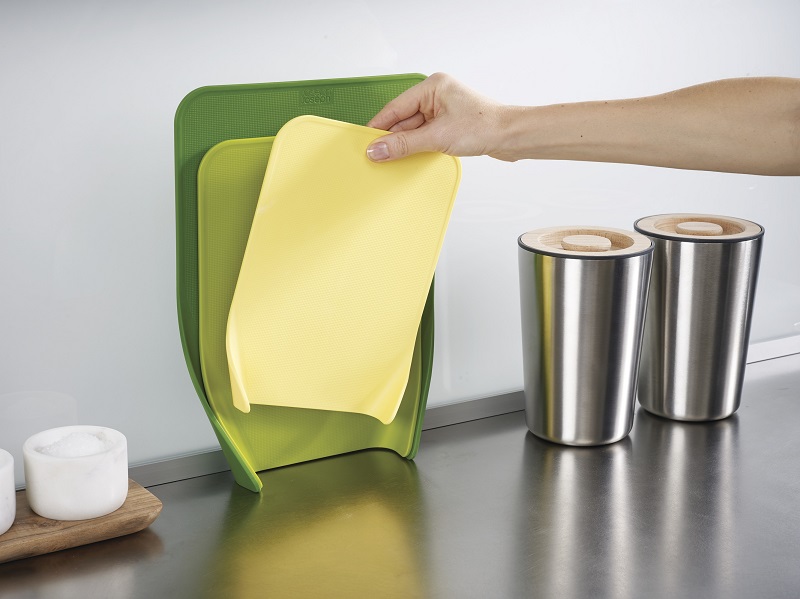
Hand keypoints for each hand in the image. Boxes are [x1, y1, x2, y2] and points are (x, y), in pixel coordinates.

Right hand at [366, 73, 504, 161]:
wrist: (512, 137)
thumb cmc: (484, 126)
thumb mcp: (437, 137)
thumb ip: (404, 145)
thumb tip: (378, 149)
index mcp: (432, 86)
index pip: (395, 107)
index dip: (379, 126)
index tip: (365, 142)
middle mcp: (436, 95)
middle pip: (403, 119)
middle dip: (393, 138)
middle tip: (377, 156)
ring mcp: (443, 110)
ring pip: (413, 129)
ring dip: (407, 145)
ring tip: (395, 160)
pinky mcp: (449, 124)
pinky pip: (425, 135)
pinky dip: (418, 147)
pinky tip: (412, 157)